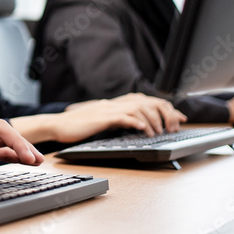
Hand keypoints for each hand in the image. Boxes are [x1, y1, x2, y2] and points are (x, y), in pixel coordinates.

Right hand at [50, 93, 184, 141]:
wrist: (56, 125)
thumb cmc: (76, 126)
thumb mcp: (100, 122)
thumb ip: (115, 120)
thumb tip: (133, 124)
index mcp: (113, 104)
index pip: (144, 100)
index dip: (163, 107)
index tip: (177, 116)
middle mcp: (112, 103)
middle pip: (145, 101)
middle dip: (164, 112)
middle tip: (175, 125)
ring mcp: (106, 109)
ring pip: (138, 108)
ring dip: (152, 120)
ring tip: (158, 132)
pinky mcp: (101, 118)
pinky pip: (123, 117)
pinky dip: (136, 122)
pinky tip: (144, 130)